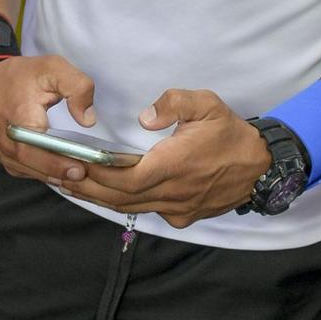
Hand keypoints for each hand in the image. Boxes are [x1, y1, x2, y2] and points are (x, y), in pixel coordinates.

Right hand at [0, 55, 97, 181]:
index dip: (60, 165)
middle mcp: (7, 142)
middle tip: (88, 173)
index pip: (39, 152)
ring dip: (58, 177)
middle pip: (39, 168)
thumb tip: (87, 119)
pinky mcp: (5, 158)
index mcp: (19, 119)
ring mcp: (4, 153)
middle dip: (65, 174)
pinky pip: (29, 171)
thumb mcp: (52, 68)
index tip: (81, 170)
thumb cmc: (18, 76)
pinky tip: (63, 170)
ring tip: (81, 173)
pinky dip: (46, 173)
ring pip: (35, 174)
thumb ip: (77, 88)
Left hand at [64, 89, 269, 229]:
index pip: (127, 178)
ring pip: (130, 208)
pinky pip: (145, 211)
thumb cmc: (230, 132)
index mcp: (176, 164)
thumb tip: (145, 116)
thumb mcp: (207, 104)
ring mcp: (178, 208)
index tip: (76, 162)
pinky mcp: (182, 216)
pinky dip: (121, 203)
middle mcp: (173, 192)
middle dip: (88, 187)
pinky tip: (105, 193)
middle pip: (121, 197)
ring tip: (72, 185)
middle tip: (60, 174)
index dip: (99, 174)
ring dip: (99, 198)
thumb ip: (175, 103)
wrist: (260, 167)